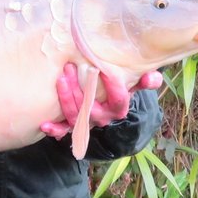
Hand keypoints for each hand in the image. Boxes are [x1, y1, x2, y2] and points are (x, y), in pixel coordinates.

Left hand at [40, 63, 161, 138]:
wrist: (108, 102)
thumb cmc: (120, 88)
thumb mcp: (133, 83)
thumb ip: (145, 80)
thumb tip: (153, 76)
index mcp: (117, 109)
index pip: (119, 101)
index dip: (114, 88)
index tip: (104, 70)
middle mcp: (102, 118)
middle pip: (91, 109)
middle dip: (79, 90)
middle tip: (69, 68)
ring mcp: (87, 122)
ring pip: (76, 116)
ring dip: (66, 99)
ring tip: (60, 79)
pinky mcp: (73, 125)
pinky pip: (64, 130)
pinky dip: (55, 129)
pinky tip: (45, 125)